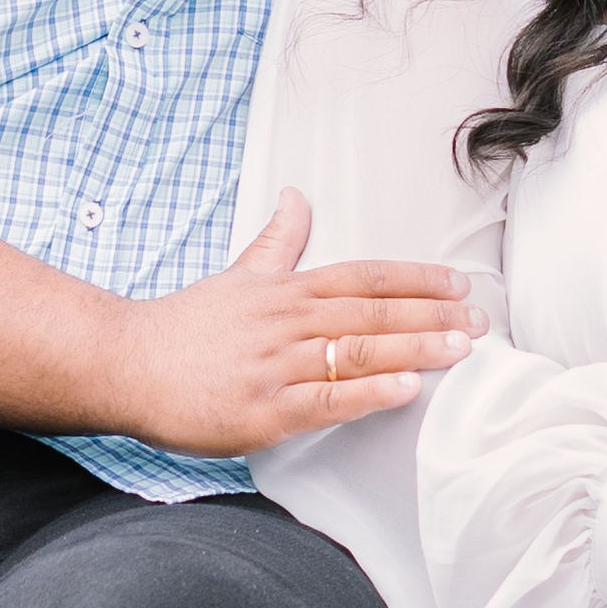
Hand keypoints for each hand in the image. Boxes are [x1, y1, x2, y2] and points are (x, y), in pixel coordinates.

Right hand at [94, 187, 485, 456]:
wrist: (126, 364)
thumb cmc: (185, 325)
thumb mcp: (238, 275)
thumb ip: (277, 241)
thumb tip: (297, 195)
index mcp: (286, 290)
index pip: (363, 278)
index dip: (414, 279)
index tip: (457, 283)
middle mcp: (288, 322)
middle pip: (372, 313)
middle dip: (432, 314)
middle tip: (480, 320)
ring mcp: (276, 366)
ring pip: (357, 353)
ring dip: (415, 348)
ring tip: (462, 348)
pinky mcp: (264, 412)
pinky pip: (326, 401)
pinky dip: (369, 394)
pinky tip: (407, 391)